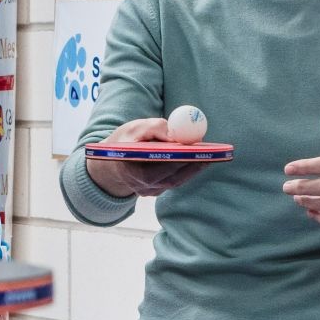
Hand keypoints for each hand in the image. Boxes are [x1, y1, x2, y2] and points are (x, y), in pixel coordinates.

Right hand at [85, 117, 207, 197]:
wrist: (110, 162)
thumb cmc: (123, 141)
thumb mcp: (134, 128)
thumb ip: (156, 128)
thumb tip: (178, 136)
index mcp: (132, 168)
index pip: (160, 166)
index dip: (180, 159)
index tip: (197, 149)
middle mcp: (141, 185)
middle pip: (172, 177)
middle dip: (192, 164)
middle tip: (209, 153)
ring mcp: (149, 191)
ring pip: (175, 180)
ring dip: (192, 168)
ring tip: (208, 155)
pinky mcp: (156, 191)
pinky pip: (174, 181)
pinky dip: (185, 170)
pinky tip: (196, 160)